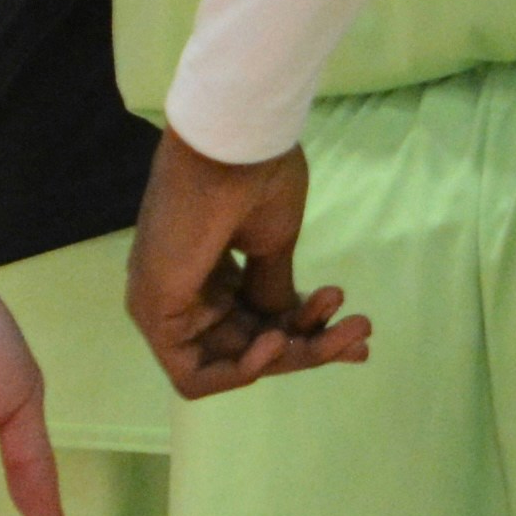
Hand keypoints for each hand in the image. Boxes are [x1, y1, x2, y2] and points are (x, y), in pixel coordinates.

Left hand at [124, 127, 370, 397]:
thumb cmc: (252, 176)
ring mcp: (163, 306)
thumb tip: (283, 325)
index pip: (256, 321)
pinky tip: (281, 341)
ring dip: (290, 356)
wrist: (234, 142)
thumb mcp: (272, 242)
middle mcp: (182, 294)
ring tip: (341, 331)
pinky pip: (194, 373)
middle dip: (310, 346)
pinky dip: (243, 370)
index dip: (306, 332)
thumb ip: (273, 289)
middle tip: (361, 332)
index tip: (356, 325)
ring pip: (230, 362)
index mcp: (206, 271)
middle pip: (250, 346)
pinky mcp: (153, 313)